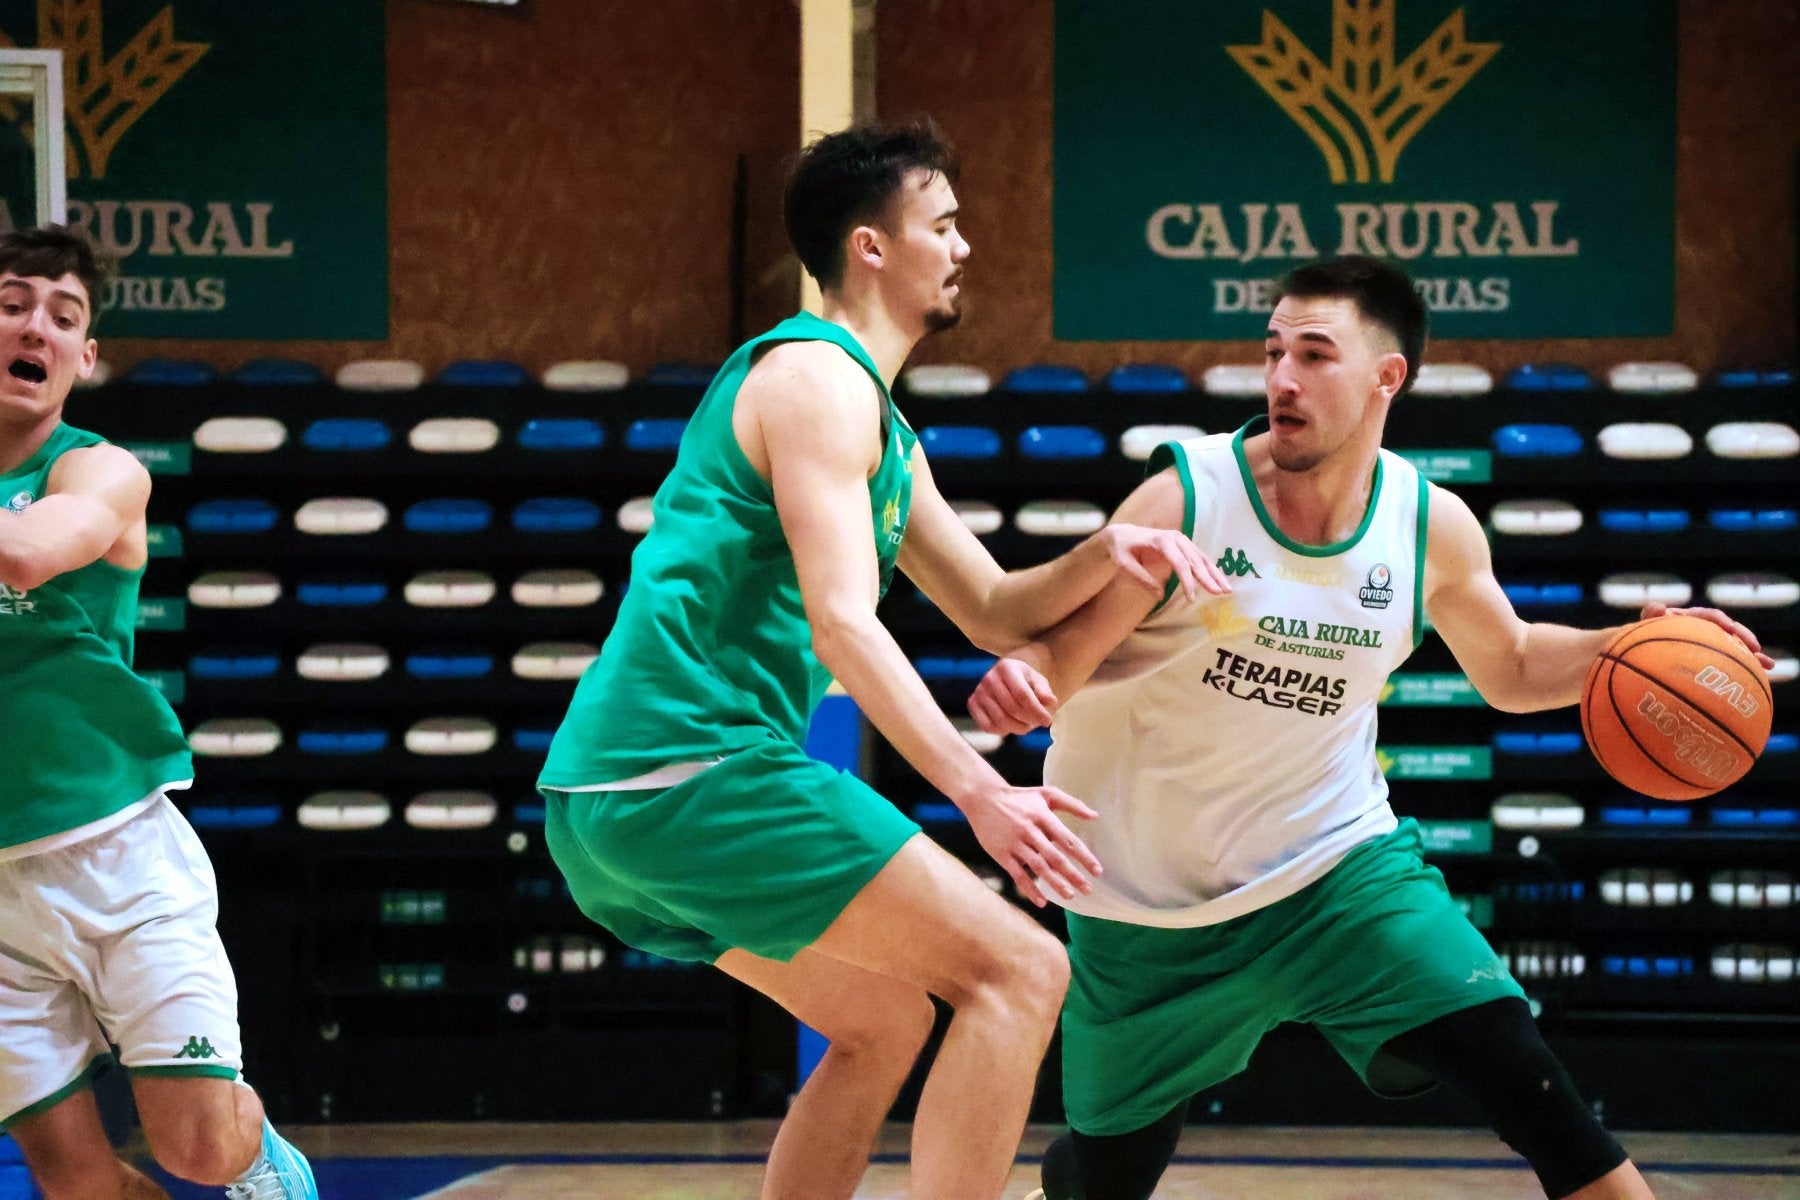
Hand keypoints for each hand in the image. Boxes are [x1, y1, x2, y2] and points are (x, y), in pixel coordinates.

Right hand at [959, 781, 1101, 906]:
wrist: (983, 798)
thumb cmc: (1019, 797)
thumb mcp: (1046, 794)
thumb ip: (1072, 804)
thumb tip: (1095, 816)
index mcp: (1043, 816)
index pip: (1068, 840)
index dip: (1084, 857)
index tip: (1097, 871)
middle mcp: (1030, 831)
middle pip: (1055, 857)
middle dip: (1073, 875)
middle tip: (1088, 890)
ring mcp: (1015, 843)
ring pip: (1038, 867)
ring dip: (1055, 883)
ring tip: (1070, 896)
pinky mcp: (1002, 854)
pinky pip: (1018, 874)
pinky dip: (1030, 889)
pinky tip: (1042, 901)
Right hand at [968, 658, 1057, 733]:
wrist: (1007, 678)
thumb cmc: (1026, 681)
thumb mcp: (1039, 682)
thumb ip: (1045, 692)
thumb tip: (1049, 702)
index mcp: (1007, 667)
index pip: (1022, 694)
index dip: (1036, 710)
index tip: (1047, 721)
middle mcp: (989, 677)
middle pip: (1012, 708)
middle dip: (1029, 720)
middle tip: (1038, 723)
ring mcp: (979, 691)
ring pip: (1000, 720)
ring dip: (1018, 727)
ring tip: (1027, 724)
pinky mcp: (972, 703)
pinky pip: (988, 726)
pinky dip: (1002, 731)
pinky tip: (1012, 725)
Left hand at [1105, 524, 1230, 602]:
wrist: (1123, 534)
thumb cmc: (1122, 550)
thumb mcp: (1124, 564)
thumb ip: (1141, 578)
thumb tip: (1159, 594)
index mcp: (1161, 541)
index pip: (1180, 563)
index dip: (1187, 581)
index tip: (1192, 598)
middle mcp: (1175, 538)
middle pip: (1195, 560)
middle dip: (1208, 578)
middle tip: (1219, 593)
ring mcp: (1182, 540)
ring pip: (1202, 558)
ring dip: (1215, 574)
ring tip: (1227, 589)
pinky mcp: (1184, 545)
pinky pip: (1200, 557)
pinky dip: (1211, 569)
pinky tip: (1220, 580)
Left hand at [1641, 602, 1775, 670]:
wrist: (1634, 649)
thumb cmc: (1638, 636)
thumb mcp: (1642, 625)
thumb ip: (1649, 614)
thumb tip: (1658, 607)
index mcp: (1688, 619)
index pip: (1709, 616)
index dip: (1722, 622)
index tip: (1730, 630)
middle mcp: (1701, 630)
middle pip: (1728, 632)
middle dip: (1744, 639)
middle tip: (1756, 649)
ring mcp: (1706, 645)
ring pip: (1733, 648)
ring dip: (1751, 655)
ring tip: (1768, 664)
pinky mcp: (1708, 660)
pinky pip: (1728, 663)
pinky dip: (1742, 670)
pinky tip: (1758, 680)